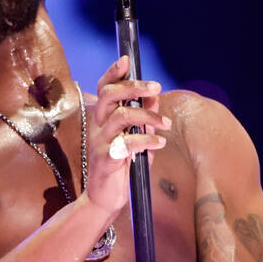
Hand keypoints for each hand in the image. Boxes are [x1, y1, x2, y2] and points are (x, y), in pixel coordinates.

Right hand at [83, 55, 170, 215]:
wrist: (105, 200)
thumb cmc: (122, 169)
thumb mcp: (137, 140)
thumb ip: (144, 119)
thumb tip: (154, 96)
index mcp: (103, 121)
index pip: (103, 90)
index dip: (113, 73)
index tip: (126, 61)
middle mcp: (98, 128)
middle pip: (110, 96)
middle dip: (134, 87)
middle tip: (156, 88)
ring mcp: (99, 143)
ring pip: (121, 116)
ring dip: (147, 116)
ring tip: (163, 125)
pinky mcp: (105, 160)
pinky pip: (126, 144)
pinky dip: (146, 141)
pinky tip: (158, 144)